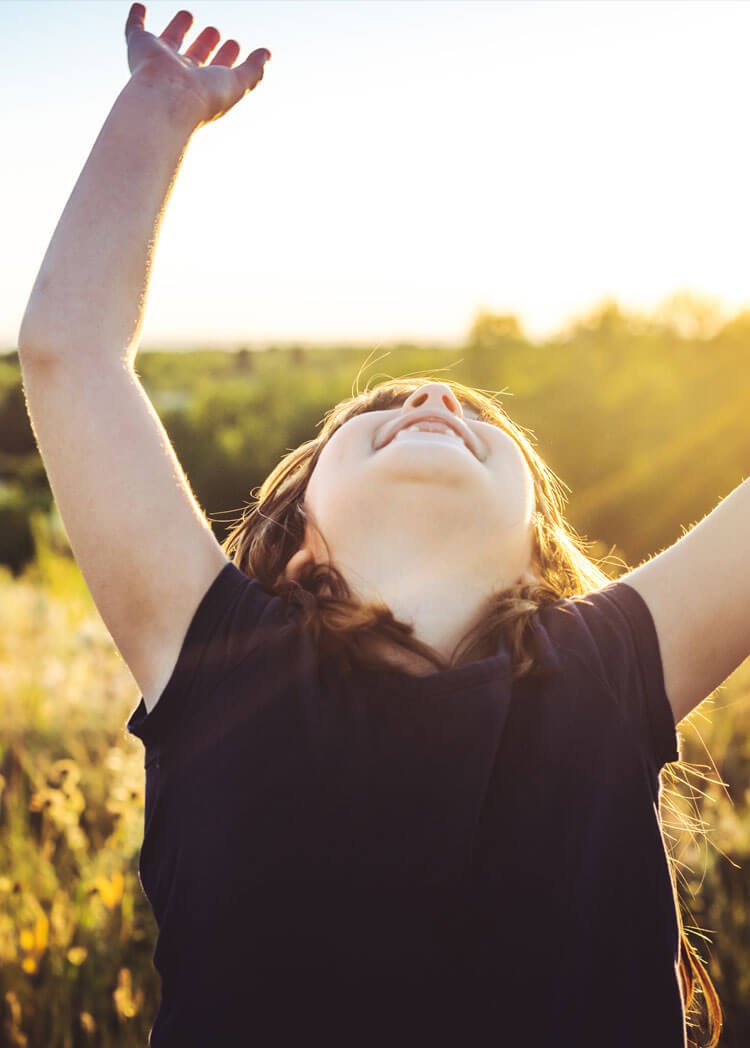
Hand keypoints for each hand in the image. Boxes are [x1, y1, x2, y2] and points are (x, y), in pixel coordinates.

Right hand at [125, 3, 270, 127]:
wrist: (167, 98)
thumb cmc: (204, 96)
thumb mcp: (237, 83)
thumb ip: (253, 69)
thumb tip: (267, 54)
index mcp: (204, 84)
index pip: (217, 68)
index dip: (227, 57)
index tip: (235, 44)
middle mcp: (182, 74)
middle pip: (194, 55)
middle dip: (205, 43)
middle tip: (214, 30)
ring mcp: (160, 60)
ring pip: (169, 40)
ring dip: (179, 28)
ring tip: (187, 15)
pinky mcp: (140, 46)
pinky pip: (135, 28)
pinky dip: (136, 17)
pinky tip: (139, 6)